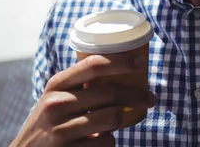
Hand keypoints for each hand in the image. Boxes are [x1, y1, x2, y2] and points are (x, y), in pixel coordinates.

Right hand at [10, 54, 155, 145]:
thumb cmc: (48, 124)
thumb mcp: (56, 99)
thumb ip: (81, 86)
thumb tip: (124, 70)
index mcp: (56, 85)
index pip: (94, 65)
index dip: (122, 61)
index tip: (143, 62)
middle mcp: (56, 104)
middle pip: (111, 92)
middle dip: (138, 95)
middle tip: (151, 98)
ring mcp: (60, 130)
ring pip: (113, 118)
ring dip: (126, 119)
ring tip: (126, 119)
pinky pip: (107, 143)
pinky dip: (110, 141)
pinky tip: (100, 141)